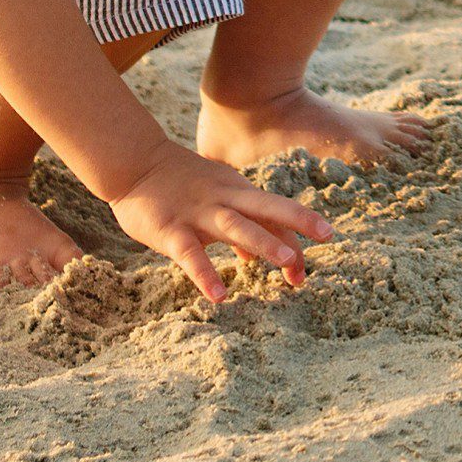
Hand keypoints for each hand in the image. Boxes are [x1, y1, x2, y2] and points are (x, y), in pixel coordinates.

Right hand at [107, 146, 333, 302]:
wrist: (133, 163)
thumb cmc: (180, 186)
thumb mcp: (216, 200)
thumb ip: (239, 225)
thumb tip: (258, 256)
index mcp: (238, 192)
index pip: (275, 216)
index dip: (293, 240)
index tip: (301, 275)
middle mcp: (224, 199)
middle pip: (268, 207)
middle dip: (298, 220)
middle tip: (327, 235)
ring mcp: (198, 213)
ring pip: (236, 226)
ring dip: (263, 242)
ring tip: (286, 262)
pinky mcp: (171, 229)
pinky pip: (191, 255)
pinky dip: (205, 275)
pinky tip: (219, 297)